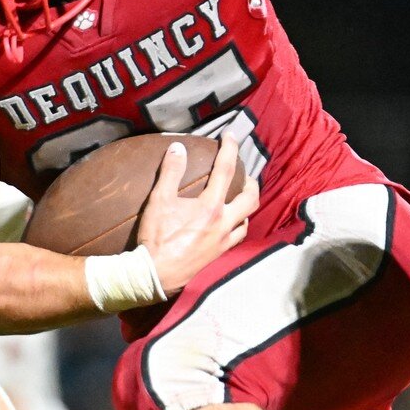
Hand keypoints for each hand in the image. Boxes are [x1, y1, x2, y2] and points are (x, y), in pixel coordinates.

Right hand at [138, 137, 259, 292]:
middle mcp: (224, 223)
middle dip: (252, 182)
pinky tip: (231, 224)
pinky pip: (237, 237)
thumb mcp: (159, 200)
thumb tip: (178, 147)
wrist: (157, 274)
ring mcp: (224, 241)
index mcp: (211, 207)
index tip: (231, 135)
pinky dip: (239, 226)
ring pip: (247, 220)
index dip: (230, 149)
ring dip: (247, 206)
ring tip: (240, 198)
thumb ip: (170, 172)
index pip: (226, 170)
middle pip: (251, 198)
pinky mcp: (219, 254)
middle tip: (246, 174)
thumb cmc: (157, 237)